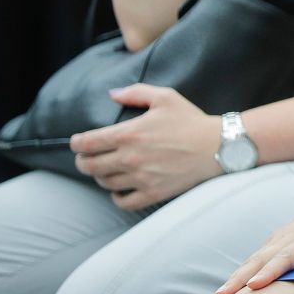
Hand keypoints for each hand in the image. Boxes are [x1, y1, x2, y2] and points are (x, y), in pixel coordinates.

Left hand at [68, 85, 222, 209]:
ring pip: (104, 183)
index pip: (86, 142)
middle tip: (87, 157)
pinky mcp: (153, 192)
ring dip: (100, 176)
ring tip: (106, 170)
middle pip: (89, 166)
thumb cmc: (191, 120)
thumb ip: (135, 92)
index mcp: (129, 134)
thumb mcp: (165, 97)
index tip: (77, 142)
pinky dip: (116, 196)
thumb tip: (112, 94)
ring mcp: (141, 178)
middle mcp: (130, 158)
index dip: (76, 142)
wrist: (217, 146)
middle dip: (83, 161)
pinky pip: (123, 201)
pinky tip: (120, 188)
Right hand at [214, 194, 293, 293]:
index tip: (253, 286)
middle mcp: (287, 238)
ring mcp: (278, 239)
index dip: (269, 272)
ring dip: (235, 278)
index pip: (285, 257)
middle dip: (239, 279)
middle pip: (260, 260)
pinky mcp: (274, 242)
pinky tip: (230, 287)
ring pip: (253, 260)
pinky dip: (241, 272)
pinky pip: (255, 258)